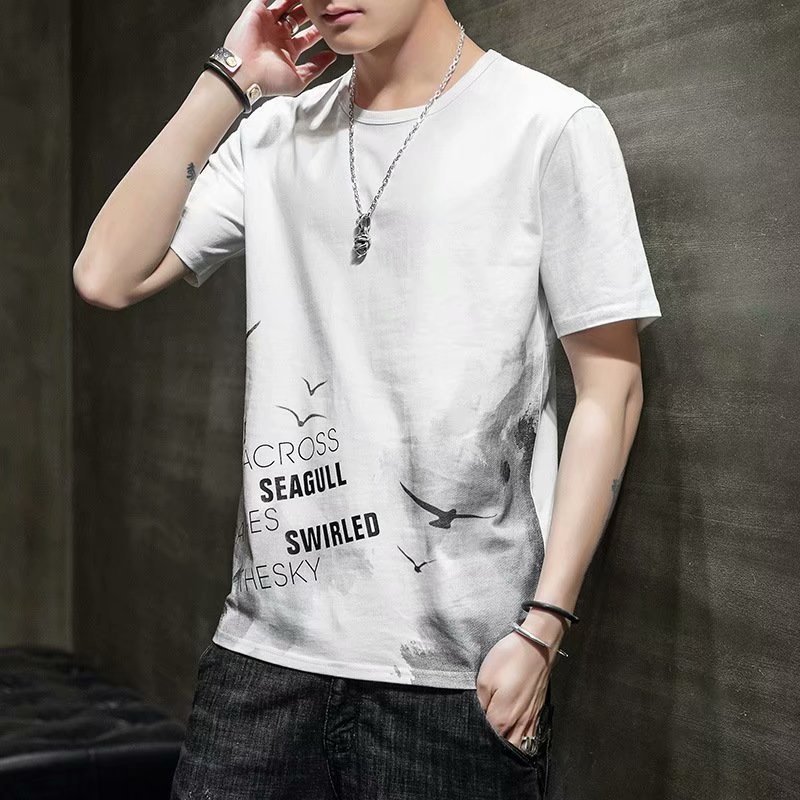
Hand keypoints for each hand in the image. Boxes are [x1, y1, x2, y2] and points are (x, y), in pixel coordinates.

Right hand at [223, 0, 337, 97]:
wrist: (245, 74)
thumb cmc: (268, 81)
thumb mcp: (298, 79)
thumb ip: (315, 68)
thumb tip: (331, 58)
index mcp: (288, 50)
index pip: (307, 36)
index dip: (318, 29)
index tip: (328, 23)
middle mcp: (278, 35)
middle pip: (298, 17)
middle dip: (309, 11)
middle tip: (320, 6)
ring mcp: (267, 22)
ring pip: (285, 4)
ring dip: (296, 0)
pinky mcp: (256, 11)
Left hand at [475, 614, 562, 748]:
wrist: (536, 645)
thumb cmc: (509, 659)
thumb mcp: (484, 679)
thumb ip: (478, 706)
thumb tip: (474, 722)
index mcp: (502, 719)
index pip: (486, 741)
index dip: (475, 739)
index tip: (466, 735)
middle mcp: (518, 725)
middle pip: (503, 748)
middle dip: (491, 749)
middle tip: (478, 741)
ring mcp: (530, 720)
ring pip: (518, 746)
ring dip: (506, 747)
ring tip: (494, 742)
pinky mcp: (536, 713)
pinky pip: (529, 737)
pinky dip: (520, 742)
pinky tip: (512, 736)